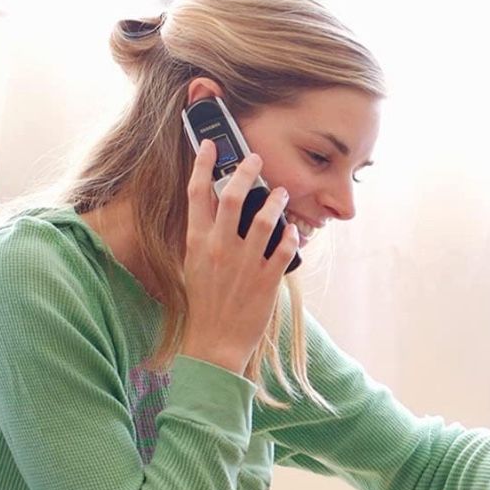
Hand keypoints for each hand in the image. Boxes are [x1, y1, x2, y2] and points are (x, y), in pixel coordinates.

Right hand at [179, 141, 299, 375]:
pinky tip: (294, 231)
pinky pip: (284, 248)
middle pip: (233, 196)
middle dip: (245, 171)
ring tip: (281, 193)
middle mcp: (220, 248)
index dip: (203, 164)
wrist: (214, 344)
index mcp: (197, 243)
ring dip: (275, 201)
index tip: (210, 145)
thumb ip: (205, 238)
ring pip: (264, 219)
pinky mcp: (266, 279)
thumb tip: (219, 212)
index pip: (197, 194)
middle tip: (256, 159)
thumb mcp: (195, 266)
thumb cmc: (204, 306)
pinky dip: (291, 236)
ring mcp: (244, 263)